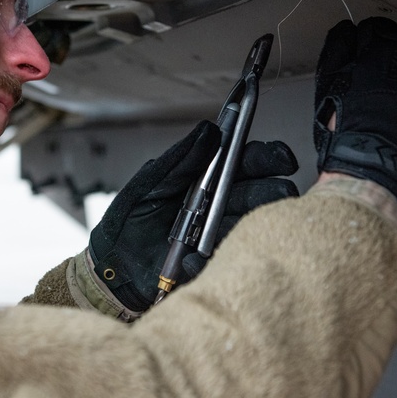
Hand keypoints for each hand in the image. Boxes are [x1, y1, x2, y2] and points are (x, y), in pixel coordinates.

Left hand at [88, 120, 298, 313]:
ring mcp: (220, 236)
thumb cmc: (128, 221)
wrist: (112, 268)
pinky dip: (206, 257)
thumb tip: (210, 129)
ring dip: (246, 223)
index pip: (246, 162)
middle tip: (279, 190)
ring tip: (224, 224)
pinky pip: (226, 259)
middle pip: (261, 193)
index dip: (269, 158)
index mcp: (207, 180)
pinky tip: (187, 257)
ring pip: (251, 226)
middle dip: (272, 190)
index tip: (283, 159)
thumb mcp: (149, 184)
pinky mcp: (214, 264)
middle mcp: (220, 206)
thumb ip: (180, 160)